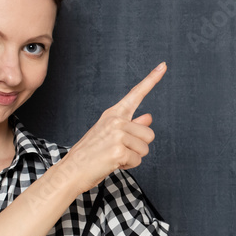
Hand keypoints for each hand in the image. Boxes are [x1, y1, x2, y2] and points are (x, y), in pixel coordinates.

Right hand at [62, 62, 167, 194]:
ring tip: (113, 157)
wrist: (71, 170)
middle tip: (118, 151)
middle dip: (139, 147)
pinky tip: (112, 163)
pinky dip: (128, 165)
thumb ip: (131, 125)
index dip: (152, 79)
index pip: (136, 94)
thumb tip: (148, 117)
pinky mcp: (118, 150)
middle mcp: (115, 120)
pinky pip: (137, 160)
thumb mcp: (110, 135)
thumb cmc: (90, 154)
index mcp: (113, 114)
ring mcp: (117, 134)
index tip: (164, 65)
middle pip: (149, 134)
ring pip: (145, 148)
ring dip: (133, 157)